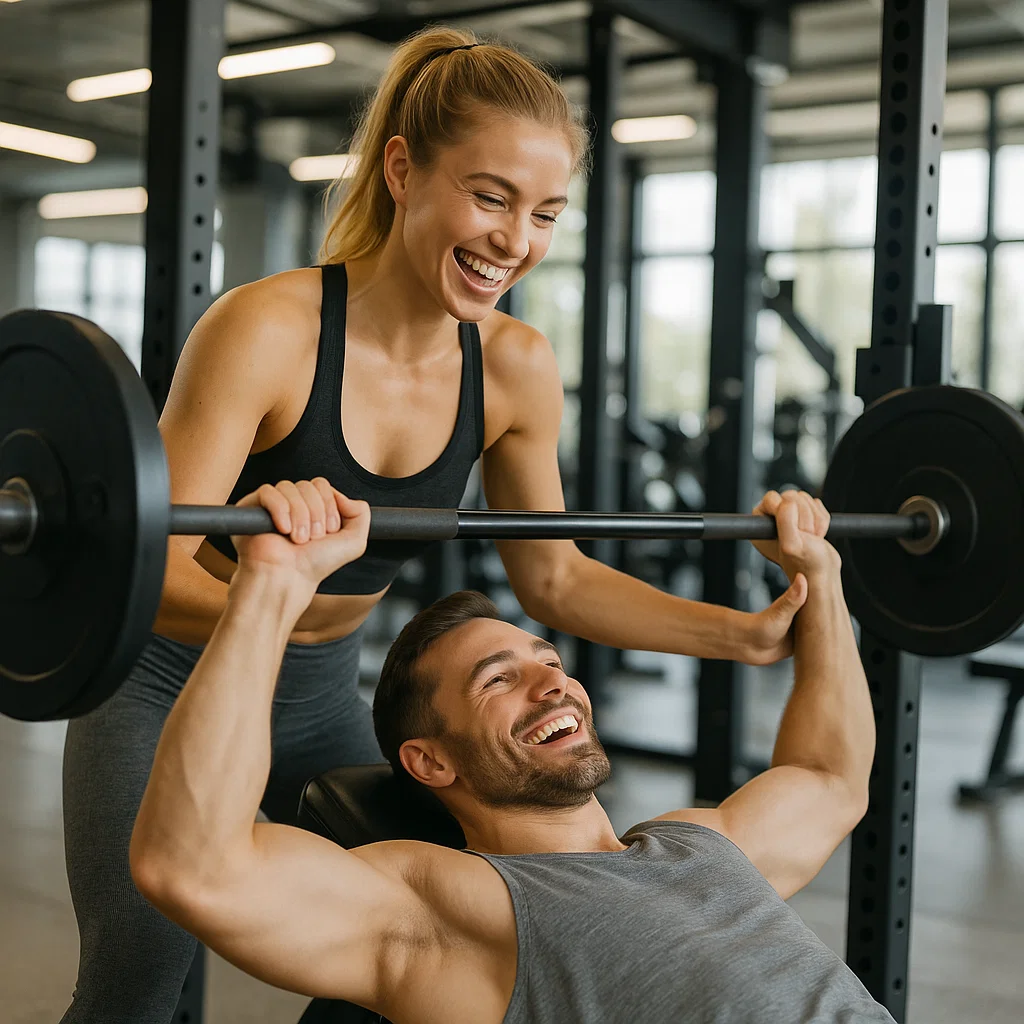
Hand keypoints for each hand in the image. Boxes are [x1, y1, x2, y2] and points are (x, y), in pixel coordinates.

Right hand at [232, 479, 369, 591]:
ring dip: (301, 516)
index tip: (328, 532)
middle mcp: (293, 504)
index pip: (322, 485)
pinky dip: (281, 510)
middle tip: (312, 538)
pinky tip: (283, 530)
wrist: (289, 579)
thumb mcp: (354, 542)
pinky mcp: (252, 507)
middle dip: (316, 513)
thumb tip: (343, 496)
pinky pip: (269, 492)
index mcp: (312, 508)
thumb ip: (361, 514)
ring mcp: (272, 505)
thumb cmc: (316, 564)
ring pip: (291, 488)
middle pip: (309, 485)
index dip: (329, 506)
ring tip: (298, 540)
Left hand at [753, 489, 838, 580]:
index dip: (787, 511)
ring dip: (814, 519)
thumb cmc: (806, 563)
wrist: (824, 572)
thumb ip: (785, 519)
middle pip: (791, 495)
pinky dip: (822, 519)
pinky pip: (816, 504)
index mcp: (760, 525)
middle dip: (804, 516)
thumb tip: (788, 500)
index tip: (793, 530)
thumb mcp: (791, 543)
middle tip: (805, 536)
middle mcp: (772, 519)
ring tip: (811, 537)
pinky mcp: (806, 517)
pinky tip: (817, 534)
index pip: (772, 498)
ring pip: (805, 498)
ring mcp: (790, 517)